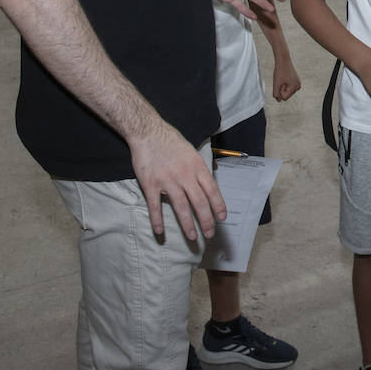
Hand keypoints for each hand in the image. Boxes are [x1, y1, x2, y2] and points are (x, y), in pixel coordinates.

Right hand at [129, 123, 227, 239]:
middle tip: (209, 234)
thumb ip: (198, 169)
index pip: (211, 190)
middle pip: (199, 202)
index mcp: (197, 167)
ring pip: (180, 207)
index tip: (222, 218)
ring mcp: (167, 180)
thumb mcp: (192, 152)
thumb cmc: (171, 141)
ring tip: (192, 237)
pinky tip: (159, 231)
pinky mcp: (150, 184)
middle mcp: (185, 175)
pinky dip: (157, 219)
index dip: (218, 206)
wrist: (148, 132)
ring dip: (187, 224)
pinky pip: (155, 205)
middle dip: (206, 220)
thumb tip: (206, 184)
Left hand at [271, 59, 300, 101]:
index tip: (281, 82)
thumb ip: (276, 94)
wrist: (283, 60)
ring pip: (287, 92)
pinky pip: (288, 88)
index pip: (284, 98)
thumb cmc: (279, 71)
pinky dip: (285, 85)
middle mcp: (298, 86)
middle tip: (282, 79)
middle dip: (282, 89)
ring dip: (283, 87)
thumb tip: (278, 100)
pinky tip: (285, 78)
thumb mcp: (276, 84)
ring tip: (283, 78)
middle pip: (286, 95)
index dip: (280, 91)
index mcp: (295, 87)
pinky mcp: (296, 82)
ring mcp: (298, 84)